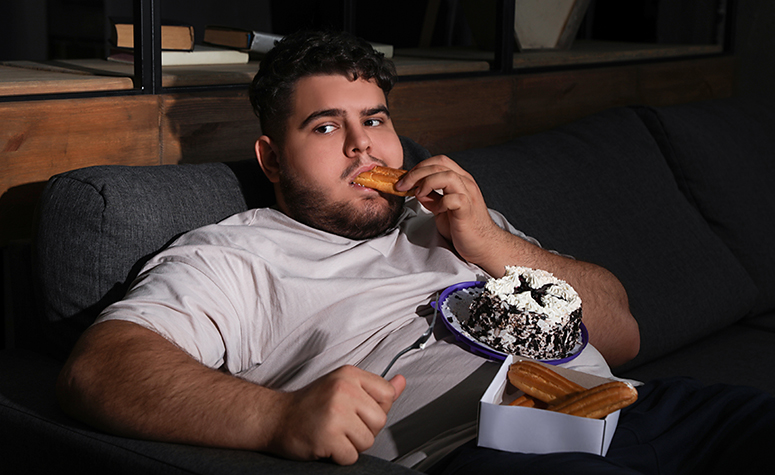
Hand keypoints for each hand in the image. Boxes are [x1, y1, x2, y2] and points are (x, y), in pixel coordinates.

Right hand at [267, 365, 405, 464]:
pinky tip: (325, 443)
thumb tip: (401, 382)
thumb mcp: (343, 387)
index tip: (355, 410)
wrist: (275, 418)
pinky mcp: (328, 436)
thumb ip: (374, 388)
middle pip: (380, 421)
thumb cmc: (310, 405)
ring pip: (367, 441)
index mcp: (349, 375)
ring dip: (351, 444)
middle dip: (363, 429)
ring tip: (332, 433)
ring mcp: (335, 412)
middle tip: (341, 425)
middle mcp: (343, 389)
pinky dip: (339, 456)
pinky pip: (351, 456)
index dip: (374, 409)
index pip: (387, 394)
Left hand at [397, 156, 507, 271]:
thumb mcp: (442, 208)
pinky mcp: (467, 210)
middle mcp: (465, 183)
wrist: (481, 244)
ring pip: (447, 175)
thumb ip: (432, 198)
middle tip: (401, 186)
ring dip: (426, 182)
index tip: (404, 179)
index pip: (439, 161)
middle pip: (439, 164)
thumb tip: (416, 190)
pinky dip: (440, 202)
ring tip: (418, 194)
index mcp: (460, 179)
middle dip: (416, 173)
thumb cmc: (462, 226)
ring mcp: (468, 195)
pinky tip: (437, 210)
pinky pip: (453, 198)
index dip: (419, 166)